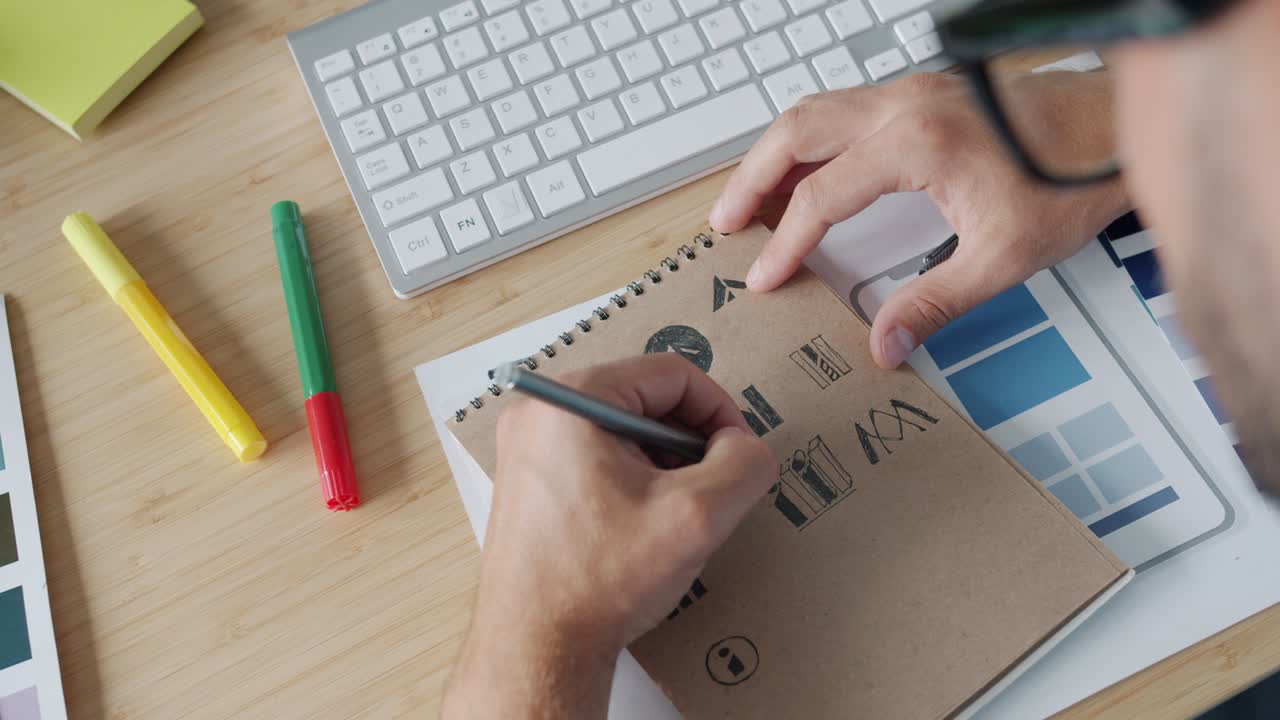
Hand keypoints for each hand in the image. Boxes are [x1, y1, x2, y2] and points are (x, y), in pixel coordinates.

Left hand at [444, 354, 775, 718]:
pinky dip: (632, 481)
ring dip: (662, 465)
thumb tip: (747, 448)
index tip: (739, 454)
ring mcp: (527, 447)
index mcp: (570, 400)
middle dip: (689, 442)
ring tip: (675, 515)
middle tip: (711, 490)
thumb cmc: (598, 581)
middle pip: (644, 399)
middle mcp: (539, 413)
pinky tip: (642, 528)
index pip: (671, 374)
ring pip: (622, 431)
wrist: (535, 648)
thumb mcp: (697, 515)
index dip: (719, 411)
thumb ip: (744, 464)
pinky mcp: (528, 481)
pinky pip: (595, 457)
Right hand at [710, 70, 1129, 367]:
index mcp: (917, 144)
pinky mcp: (923, 92)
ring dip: (775, 151)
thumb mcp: (1004, 255)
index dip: (784, 242)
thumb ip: (935, 302)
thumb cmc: (1070, 178)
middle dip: (751, 178)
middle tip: (725, 221)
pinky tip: (809, 163)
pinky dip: (809, 136)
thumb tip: (886, 343)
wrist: (1111, 129)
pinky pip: (843, 105)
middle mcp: (905, 106)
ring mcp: (912, 91)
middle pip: (797, 131)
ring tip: (751, 193)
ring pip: (815, 108)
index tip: (765, 275)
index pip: (822, 195)